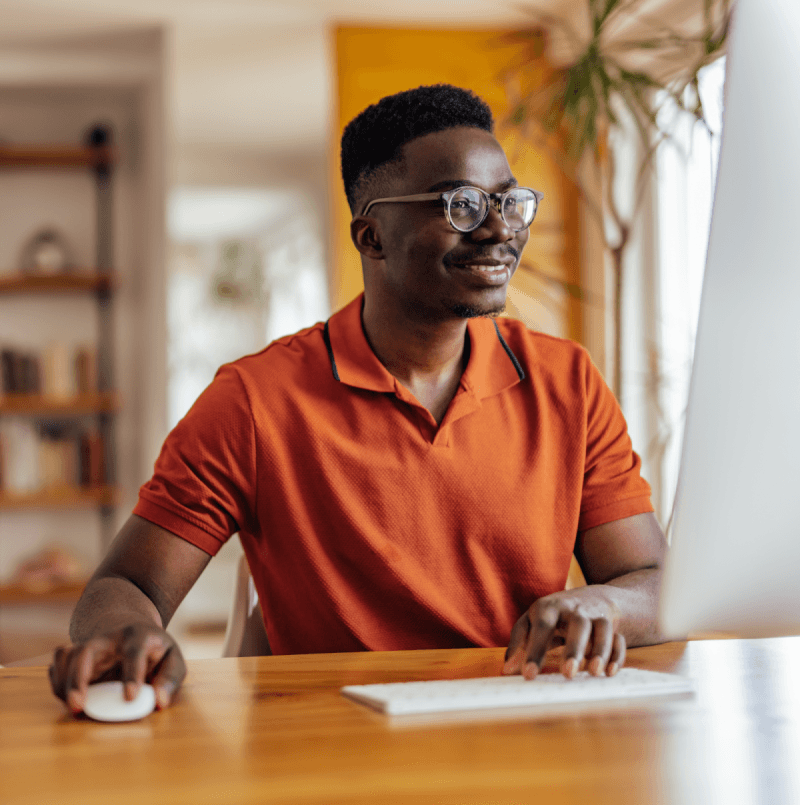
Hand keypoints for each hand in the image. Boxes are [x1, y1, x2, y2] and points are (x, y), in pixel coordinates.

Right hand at [49, 622, 185, 713]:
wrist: (132, 630)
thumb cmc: (155, 651)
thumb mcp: (172, 659)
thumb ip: (169, 679)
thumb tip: (159, 702)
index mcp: (138, 636)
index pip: (134, 653)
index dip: (132, 675)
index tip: (130, 698)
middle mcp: (109, 638)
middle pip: (87, 650)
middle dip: (78, 678)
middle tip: (78, 706)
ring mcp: (89, 645)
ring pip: (68, 657)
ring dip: (65, 684)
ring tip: (74, 707)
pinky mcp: (74, 655)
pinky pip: (58, 665)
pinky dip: (58, 683)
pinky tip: (68, 699)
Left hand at [502, 588, 625, 679]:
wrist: (591, 597)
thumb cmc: (554, 615)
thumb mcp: (533, 621)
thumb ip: (519, 642)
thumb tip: (507, 669)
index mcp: (549, 607)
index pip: (541, 626)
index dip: (535, 650)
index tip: (528, 675)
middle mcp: (573, 609)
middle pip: (577, 624)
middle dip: (573, 648)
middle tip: (568, 673)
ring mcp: (595, 615)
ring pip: (602, 629)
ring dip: (600, 651)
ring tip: (593, 672)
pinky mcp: (611, 624)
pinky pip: (618, 639)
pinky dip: (616, 655)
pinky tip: (609, 672)